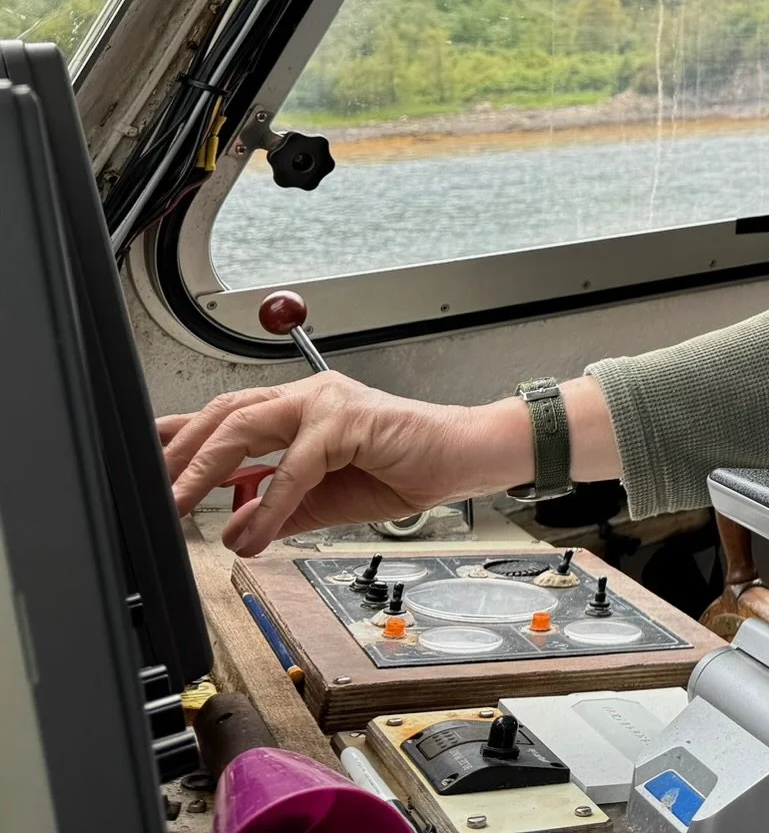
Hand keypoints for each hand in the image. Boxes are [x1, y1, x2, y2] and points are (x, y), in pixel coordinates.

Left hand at [158, 374, 530, 556]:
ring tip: (181, 506)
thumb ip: (280, 510)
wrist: (465, 458)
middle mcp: (308, 398)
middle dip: (178, 453)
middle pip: (223, 414)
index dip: (180, 436)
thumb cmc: (407, 469)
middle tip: (151, 494)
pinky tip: (256, 530)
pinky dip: (272, 500)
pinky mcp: (350, 419)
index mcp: (300, 412)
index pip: (226, 416)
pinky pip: (297, 462)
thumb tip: (234, 529)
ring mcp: (327, 403)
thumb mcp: (327, 502)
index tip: (142, 461)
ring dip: (205, 468)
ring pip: (246, 425)